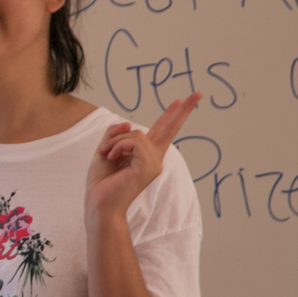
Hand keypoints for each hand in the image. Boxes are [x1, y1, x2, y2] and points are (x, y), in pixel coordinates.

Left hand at [86, 93, 199, 220]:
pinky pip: (133, 142)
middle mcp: (154, 158)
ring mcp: (154, 163)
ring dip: (116, 141)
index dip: (172, 115)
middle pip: (170, 129)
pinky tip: (111, 157)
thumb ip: (116, 134)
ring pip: (136, 133)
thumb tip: (129, 124)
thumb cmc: (102, 181)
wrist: (99, 203)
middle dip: (183, 110)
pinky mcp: (149, 167)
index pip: (162, 131)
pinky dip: (117, 145)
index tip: (182, 100)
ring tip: (107, 154)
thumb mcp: (105, 149)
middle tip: (198, 93)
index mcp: (145, 154)